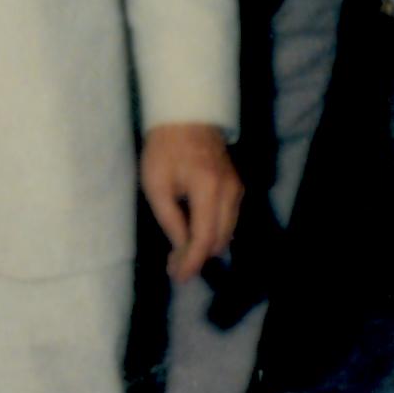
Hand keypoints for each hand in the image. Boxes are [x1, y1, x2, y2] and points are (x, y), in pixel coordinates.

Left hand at [139, 121, 243, 284]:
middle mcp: (230, 191)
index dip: (192, 262)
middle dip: (198, 257)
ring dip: (206, 246)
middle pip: (220, 240)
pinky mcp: (237, 186)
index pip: (205, 238)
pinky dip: (213, 232)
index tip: (178, 277)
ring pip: (227, 232)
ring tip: (180, 252)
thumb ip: (170, 220)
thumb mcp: (157, 185)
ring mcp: (237, 188)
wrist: (186, 115)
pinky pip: (229, 219)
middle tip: (173, 266)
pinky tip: (193, 233)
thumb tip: (180, 249)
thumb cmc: (164, 148)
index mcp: (208, 188)